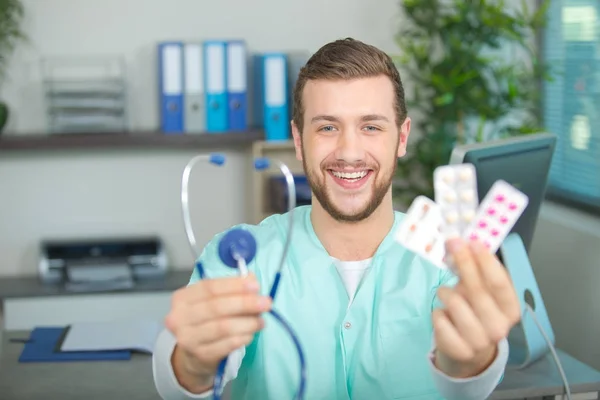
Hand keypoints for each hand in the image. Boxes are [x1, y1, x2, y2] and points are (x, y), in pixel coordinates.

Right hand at [165, 273, 271, 391]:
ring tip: (261, 321)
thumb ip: (231, 288)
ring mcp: (188, 338)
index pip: (209, 287)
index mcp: (182, 298)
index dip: (234, 285)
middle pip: (216, 307)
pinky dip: (243, 337)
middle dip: (245, 303)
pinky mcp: (200, 355)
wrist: (194, 355)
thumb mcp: (213, 301)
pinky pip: (227, 345)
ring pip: (223, 327)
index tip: (256, 286)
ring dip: (248, 322)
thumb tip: (251, 279)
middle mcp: (180, 318)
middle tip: (266, 303)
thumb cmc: (206, 321)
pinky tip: (251, 334)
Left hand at [432, 238, 520, 377]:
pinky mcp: (459, 350)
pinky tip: (443, 314)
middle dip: (464, 263)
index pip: (500, 283)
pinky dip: (438, 312)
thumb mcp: (482, 292)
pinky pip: (441, 320)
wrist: (469, 349)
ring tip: (445, 292)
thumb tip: (460, 243)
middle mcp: (500, 327)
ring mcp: (480, 342)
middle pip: (478, 291)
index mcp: (511, 310)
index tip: (473, 242)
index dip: (486, 262)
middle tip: (452, 244)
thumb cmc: (476, 312)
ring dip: (447, 292)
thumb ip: (476, 271)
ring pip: (457, 304)